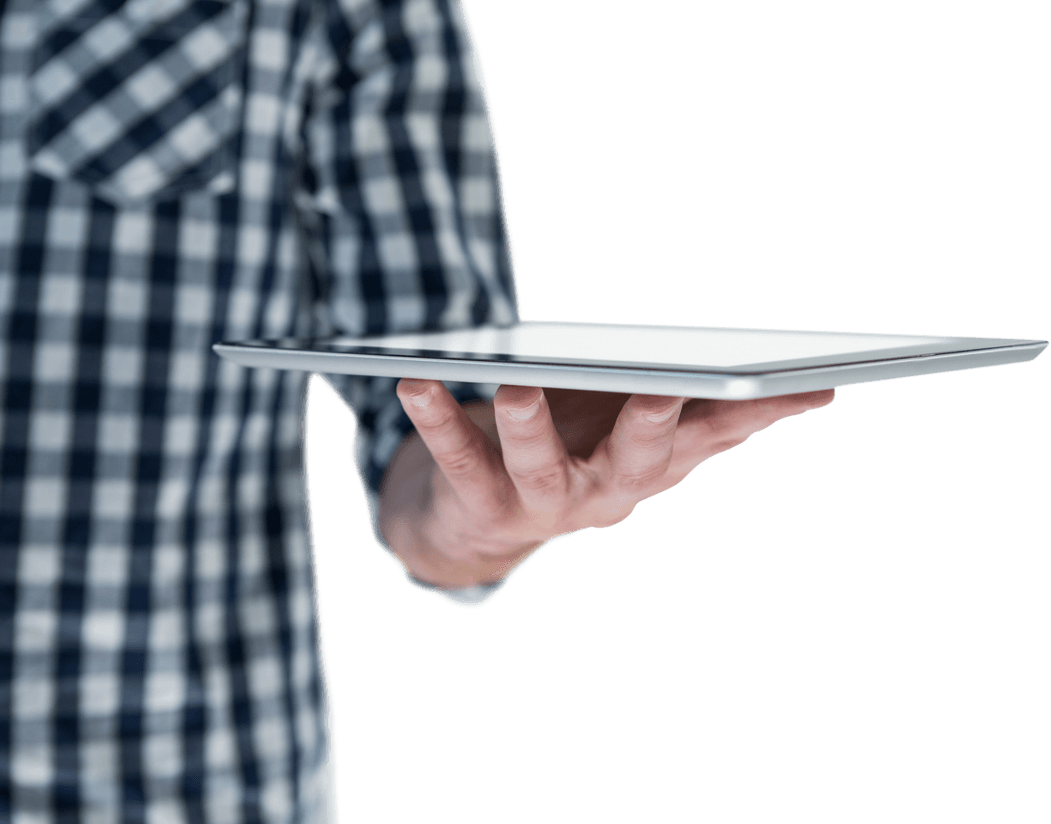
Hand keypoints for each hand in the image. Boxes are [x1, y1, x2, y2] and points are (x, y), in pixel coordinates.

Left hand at [377, 380, 834, 588]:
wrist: (484, 524)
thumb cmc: (579, 450)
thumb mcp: (648, 430)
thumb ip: (713, 412)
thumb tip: (817, 392)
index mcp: (653, 465)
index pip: (715, 436)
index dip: (756, 413)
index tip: (797, 381)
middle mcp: (607, 492)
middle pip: (638, 463)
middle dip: (654, 429)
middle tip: (663, 389)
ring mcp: (543, 503)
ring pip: (541, 468)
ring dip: (531, 427)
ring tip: (517, 385)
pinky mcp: (482, 503)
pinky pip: (457, 459)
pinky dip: (437, 421)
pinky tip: (416, 382)